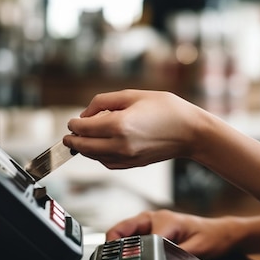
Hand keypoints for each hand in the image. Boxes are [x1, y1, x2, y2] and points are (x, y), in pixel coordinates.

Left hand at [64, 90, 206, 168]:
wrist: (191, 132)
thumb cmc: (167, 110)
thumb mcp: (133, 95)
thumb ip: (104, 102)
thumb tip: (85, 114)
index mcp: (119, 125)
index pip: (84, 128)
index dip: (74, 124)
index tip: (72, 121)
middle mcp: (120, 145)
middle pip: (84, 147)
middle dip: (73, 140)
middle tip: (69, 135)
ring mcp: (126, 158)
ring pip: (94, 157)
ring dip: (86, 148)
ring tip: (86, 137)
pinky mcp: (132, 165)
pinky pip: (107, 163)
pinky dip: (99, 155)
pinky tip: (102, 146)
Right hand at [105, 209, 240, 259]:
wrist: (223, 233)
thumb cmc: (212, 237)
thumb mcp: (196, 249)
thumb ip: (175, 255)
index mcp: (164, 220)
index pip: (138, 235)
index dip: (128, 250)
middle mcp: (155, 218)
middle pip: (123, 228)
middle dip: (114, 243)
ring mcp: (153, 222)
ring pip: (126, 231)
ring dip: (121, 243)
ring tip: (119, 259)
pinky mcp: (154, 228)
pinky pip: (134, 235)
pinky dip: (128, 244)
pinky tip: (130, 255)